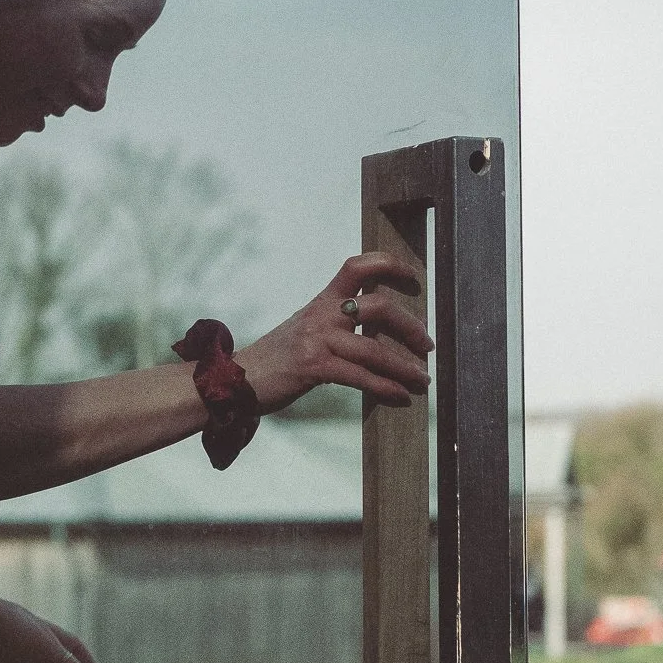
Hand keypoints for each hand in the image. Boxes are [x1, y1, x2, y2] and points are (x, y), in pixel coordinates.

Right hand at [238, 251, 432, 412]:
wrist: (235, 379)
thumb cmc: (275, 359)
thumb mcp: (305, 330)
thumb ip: (335, 324)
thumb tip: (375, 332)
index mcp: (321, 301)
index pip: (357, 267)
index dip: (388, 265)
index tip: (413, 278)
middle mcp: (322, 314)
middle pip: (378, 307)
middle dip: (410, 326)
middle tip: (428, 346)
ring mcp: (317, 340)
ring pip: (374, 349)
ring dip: (405, 367)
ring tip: (422, 380)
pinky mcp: (313, 368)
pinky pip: (359, 377)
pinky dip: (385, 388)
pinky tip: (399, 397)